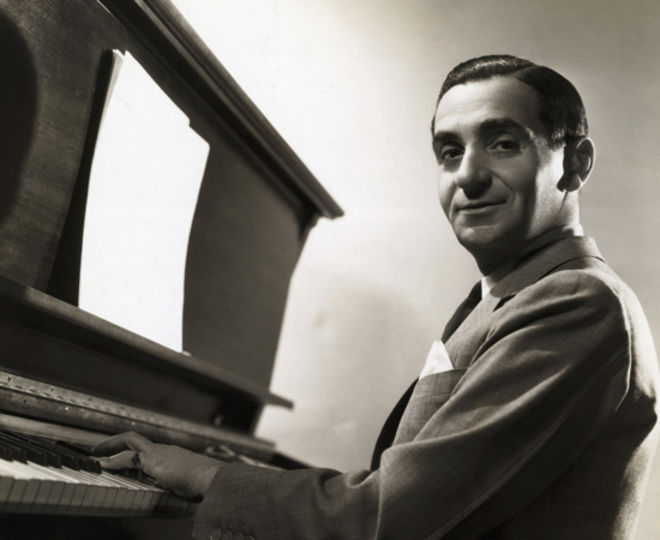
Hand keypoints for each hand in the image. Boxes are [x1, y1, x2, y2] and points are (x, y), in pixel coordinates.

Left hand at [92, 431, 222, 499]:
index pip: (148, 448)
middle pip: (136, 439)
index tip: (123, 455)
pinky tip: (103, 465)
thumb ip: (185, 485)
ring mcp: (160, 453)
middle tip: (101, 448)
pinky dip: (114, 461)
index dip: (134, 451)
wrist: (212, 477)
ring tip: (95, 453)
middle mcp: (165, 449)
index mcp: (173, 455)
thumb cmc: (207, 483)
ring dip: (111, 446)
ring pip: (130, 441)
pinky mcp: (154, 460)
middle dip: (117, 441)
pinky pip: (128, 458)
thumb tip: (187, 496)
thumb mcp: (192, 482)